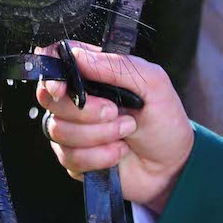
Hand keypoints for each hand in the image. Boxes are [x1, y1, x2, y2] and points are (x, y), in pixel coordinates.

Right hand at [36, 45, 194, 211]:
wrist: (172, 165)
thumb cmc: (164, 120)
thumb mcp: (153, 83)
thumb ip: (116, 65)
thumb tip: (78, 56)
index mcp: (91, 73)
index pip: (52, 62)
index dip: (49, 73)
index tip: (61, 88)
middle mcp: (76, 99)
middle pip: (50, 99)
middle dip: (85, 110)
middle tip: (115, 112)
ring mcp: (72, 130)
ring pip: (59, 130)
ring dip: (99, 135)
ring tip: (126, 131)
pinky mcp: (74, 159)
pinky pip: (70, 157)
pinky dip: (100, 156)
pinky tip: (118, 151)